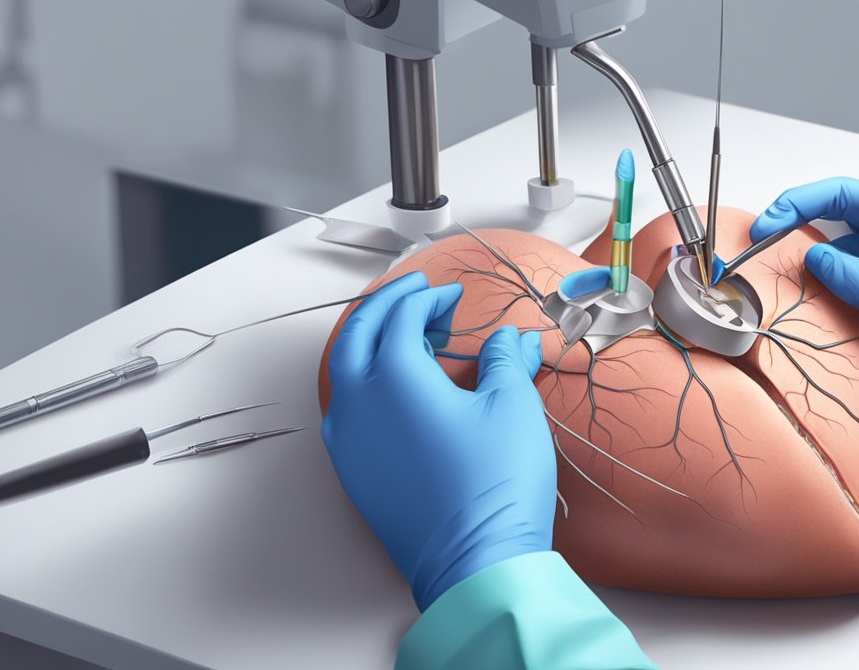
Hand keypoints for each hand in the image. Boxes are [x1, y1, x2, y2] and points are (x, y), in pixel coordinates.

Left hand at [323, 272, 553, 609]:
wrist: (476, 562)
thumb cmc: (495, 484)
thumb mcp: (512, 406)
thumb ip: (504, 360)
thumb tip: (509, 340)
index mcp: (392, 376)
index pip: (400, 316)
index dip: (428, 298)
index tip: (452, 296)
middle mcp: (357, 403)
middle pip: (359, 334)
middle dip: (389, 307)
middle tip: (419, 297)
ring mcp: (348, 442)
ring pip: (346, 372)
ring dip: (374, 343)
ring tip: (413, 340)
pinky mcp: (353, 473)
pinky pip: (348, 409)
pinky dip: (368, 382)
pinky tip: (400, 391)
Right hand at [751, 178, 858, 441]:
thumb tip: (818, 261)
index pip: (849, 197)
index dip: (801, 203)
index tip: (765, 226)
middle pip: (838, 232)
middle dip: (796, 242)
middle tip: (756, 265)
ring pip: (841, 273)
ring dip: (811, 283)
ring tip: (777, 299)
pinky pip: (854, 309)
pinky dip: (829, 314)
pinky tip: (810, 327)